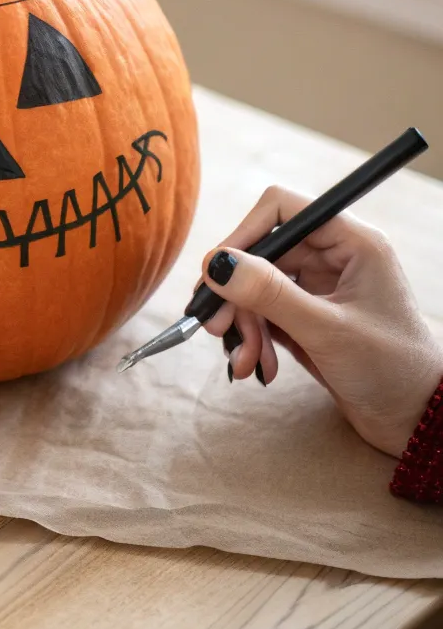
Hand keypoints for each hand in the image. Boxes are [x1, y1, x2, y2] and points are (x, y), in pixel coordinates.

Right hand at [198, 186, 442, 457]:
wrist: (414, 419)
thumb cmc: (390, 369)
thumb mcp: (326, 330)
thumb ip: (270, 294)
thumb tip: (216, 263)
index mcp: (351, 242)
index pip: (281, 209)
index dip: (244, 234)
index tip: (217, 272)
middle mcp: (333, 258)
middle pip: (261, 255)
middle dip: (237, 294)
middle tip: (215, 328)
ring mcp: (319, 288)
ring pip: (257, 288)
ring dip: (243, 325)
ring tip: (244, 362)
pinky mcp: (307, 318)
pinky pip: (264, 316)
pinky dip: (254, 339)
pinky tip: (260, 368)